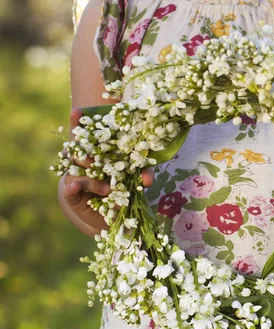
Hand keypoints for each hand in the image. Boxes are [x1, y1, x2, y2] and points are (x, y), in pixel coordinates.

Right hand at [62, 108, 153, 231]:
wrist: (111, 213)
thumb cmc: (123, 188)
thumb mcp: (135, 178)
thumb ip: (141, 174)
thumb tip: (147, 180)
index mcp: (96, 152)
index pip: (86, 134)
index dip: (79, 122)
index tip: (75, 112)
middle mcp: (82, 163)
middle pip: (77, 152)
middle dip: (84, 154)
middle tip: (94, 160)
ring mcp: (75, 179)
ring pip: (75, 172)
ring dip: (90, 179)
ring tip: (107, 189)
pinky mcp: (72, 196)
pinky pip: (69, 191)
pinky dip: (71, 188)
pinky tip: (75, 187)